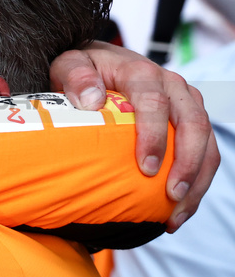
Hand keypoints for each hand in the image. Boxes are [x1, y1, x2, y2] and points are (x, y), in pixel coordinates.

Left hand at [50, 42, 217, 229]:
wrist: (101, 62)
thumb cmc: (83, 70)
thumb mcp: (69, 66)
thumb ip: (76, 77)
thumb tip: (91, 100)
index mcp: (141, 72)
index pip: (155, 102)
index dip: (155, 135)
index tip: (147, 167)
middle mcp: (172, 85)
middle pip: (193, 124)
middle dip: (187, 163)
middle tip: (171, 196)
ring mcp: (186, 102)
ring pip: (207, 142)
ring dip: (197, 179)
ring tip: (178, 214)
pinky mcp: (191, 119)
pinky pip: (206, 152)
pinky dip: (197, 181)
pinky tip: (178, 210)